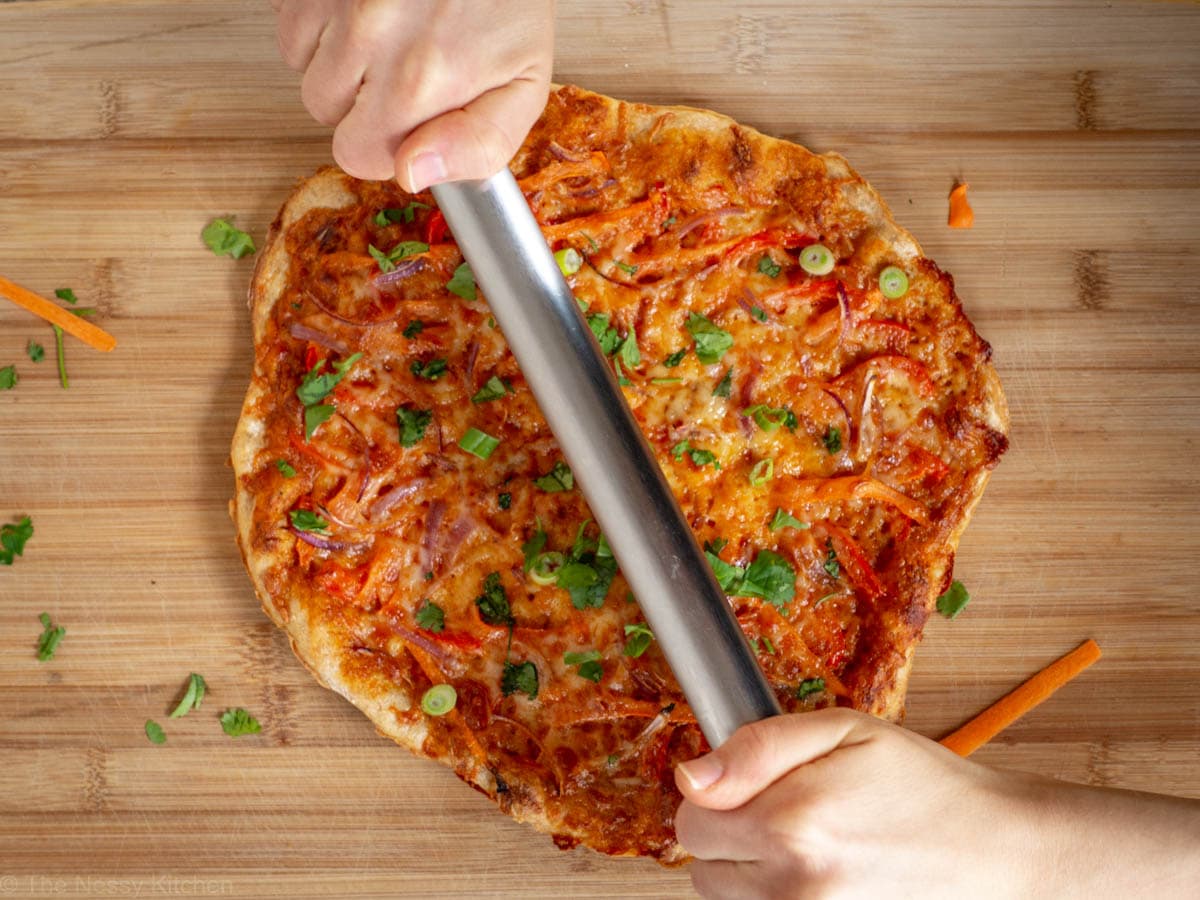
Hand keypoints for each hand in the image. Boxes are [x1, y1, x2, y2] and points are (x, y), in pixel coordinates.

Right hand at [272, 0, 554, 189]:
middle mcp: (368, 35)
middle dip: (359, 97)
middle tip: (407, 62)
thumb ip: (477, 146)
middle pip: (324, 110)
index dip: (385, 141)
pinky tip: (366, 5)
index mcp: (418, 82)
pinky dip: (321, 15)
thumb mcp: (523, 87)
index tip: (412, 114)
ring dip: (337, 55)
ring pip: (302, 62)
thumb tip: (412, 174)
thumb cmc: (509, 5)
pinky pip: (290, 15)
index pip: (356, 155)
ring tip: (390, 29)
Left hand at [675, 709, 1199, 898]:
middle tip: (786, 812)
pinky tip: (819, 876)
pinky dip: (780, 896)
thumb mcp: (844, 731)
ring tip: (810, 845)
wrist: (996, 851)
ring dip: (753, 873)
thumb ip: (757, 747)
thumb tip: (691, 777)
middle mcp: (793, 886)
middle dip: (730, 835)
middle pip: (702, 867)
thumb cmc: (923, 785)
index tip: (749, 785)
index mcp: (791, 823)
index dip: (714, 796)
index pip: (689, 822)